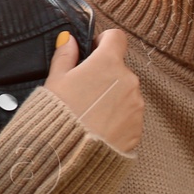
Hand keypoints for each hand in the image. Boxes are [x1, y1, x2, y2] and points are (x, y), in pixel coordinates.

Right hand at [43, 28, 143, 155]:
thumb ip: (65, 55)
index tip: (92, 51)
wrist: (71, 156)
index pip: (116, 37)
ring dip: (112, 96)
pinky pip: (128, 114)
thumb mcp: (55, 80)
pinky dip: (117, 117)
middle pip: (119, 68)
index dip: (103, 41)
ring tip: (89, 113)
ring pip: (125, 92)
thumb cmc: (59, 115)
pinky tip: (98, 127)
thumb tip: (69, 39)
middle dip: (104, 75)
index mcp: (107, 63)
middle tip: (83, 90)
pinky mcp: (138, 126)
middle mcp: (128, 80)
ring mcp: (136, 104)